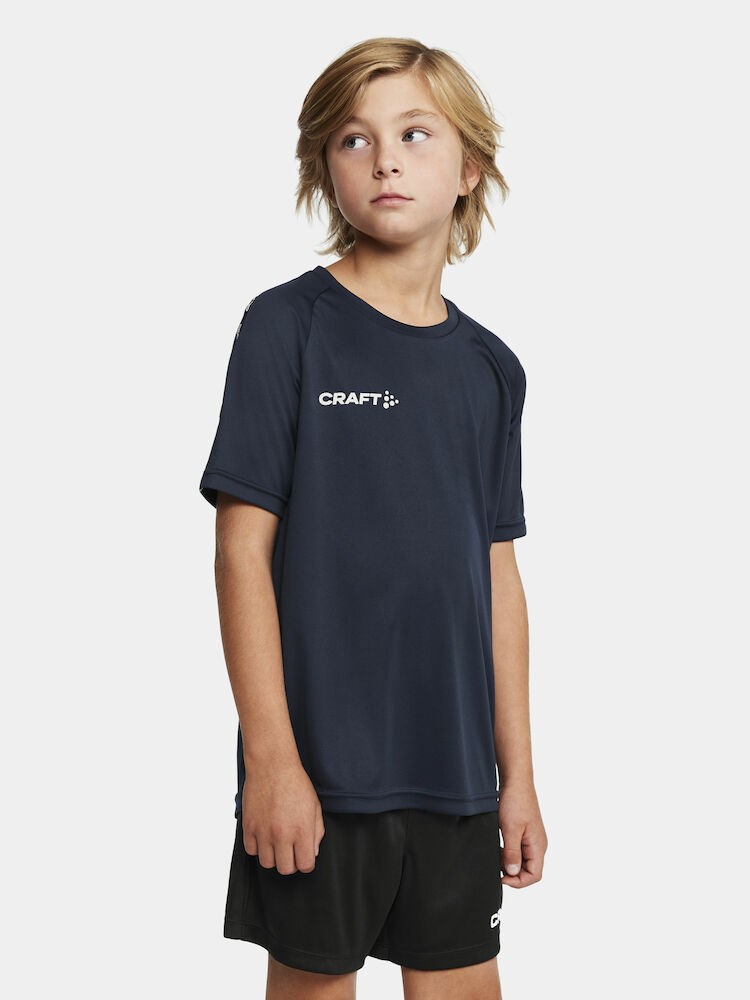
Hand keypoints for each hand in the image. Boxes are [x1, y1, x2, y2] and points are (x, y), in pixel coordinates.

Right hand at [241, 757, 325, 874]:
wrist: (272, 765)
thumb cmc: (296, 783)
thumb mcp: (315, 806)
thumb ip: (317, 832)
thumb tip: (312, 852)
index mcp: (302, 830)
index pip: (305, 865)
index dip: (306, 862)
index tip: (304, 855)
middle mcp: (282, 834)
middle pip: (285, 869)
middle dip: (291, 862)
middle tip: (291, 850)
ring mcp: (263, 831)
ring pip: (267, 863)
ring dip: (273, 856)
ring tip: (277, 842)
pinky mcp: (249, 826)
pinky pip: (251, 851)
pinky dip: (258, 847)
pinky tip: (264, 835)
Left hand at [498, 779, 546, 887]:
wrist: (515, 781)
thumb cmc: (515, 801)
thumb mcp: (510, 829)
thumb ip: (512, 853)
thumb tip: (512, 873)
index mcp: (538, 846)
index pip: (534, 876)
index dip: (518, 881)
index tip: (501, 876)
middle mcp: (538, 844)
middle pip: (529, 870)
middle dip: (513, 872)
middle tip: (497, 863)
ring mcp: (532, 838)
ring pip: (523, 861)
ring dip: (510, 862)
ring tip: (497, 853)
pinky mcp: (525, 832)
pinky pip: (519, 850)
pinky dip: (509, 852)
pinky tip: (499, 846)